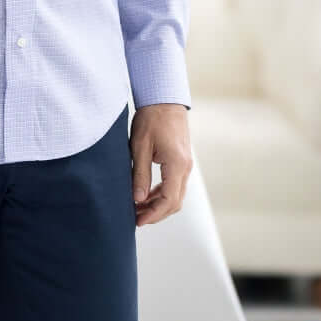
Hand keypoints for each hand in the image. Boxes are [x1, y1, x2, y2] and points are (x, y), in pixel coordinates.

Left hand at [129, 103, 192, 226]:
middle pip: (175, 202)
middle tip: (136, 219)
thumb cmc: (151, 118)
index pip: (168, 200)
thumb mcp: (140, 146)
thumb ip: (140, 174)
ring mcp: (185, 164)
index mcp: (176, 165)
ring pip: (175, 194)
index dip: (153, 214)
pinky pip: (174, 184)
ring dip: (159, 205)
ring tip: (138, 209)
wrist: (163, 98)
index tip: (138, 221)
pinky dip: (162, 194)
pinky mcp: (181, 160)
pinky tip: (146, 195)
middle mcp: (185, 167)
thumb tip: (138, 200)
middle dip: (156, 214)